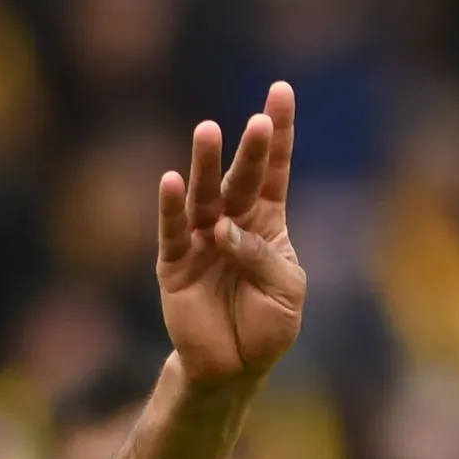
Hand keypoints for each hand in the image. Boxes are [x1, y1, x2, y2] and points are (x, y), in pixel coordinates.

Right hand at [157, 81, 305, 389]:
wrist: (235, 367)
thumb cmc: (268, 326)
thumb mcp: (287, 291)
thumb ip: (263, 256)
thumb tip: (224, 231)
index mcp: (267, 223)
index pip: (273, 170)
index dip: (278, 135)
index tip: (281, 92)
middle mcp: (232, 222)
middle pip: (241, 177)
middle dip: (249, 148)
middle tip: (257, 120)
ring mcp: (200, 239)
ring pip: (204, 196)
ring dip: (207, 166)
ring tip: (208, 132)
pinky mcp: (174, 262)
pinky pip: (172, 230)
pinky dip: (171, 206)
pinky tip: (171, 181)